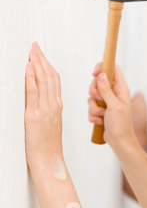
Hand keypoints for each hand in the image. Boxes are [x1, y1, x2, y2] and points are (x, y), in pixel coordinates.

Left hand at [25, 43, 63, 171]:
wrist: (49, 161)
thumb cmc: (48, 146)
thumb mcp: (51, 124)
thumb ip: (48, 110)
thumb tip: (41, 99)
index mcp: (58, 106)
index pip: (54, 80)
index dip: (47, 65)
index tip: (40, 53)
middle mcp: (53, 105)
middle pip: (50, 76)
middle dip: (41, 59)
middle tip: (35, 46)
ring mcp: (45, 110)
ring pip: (43, 81)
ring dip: (36, 64)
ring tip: (31, 51)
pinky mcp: (34, 116)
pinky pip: (34, 93)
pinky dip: (31, 78)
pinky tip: (28, 68)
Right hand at [88, 63, 136, 151]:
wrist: (120, 142)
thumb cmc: (121, 124)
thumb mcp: (113, 105)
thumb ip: (106, 90)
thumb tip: (102, 74)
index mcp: (121, 89)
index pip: (113, 69)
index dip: (103, 67)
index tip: (94, 74)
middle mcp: (114, 93)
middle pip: (98, 81)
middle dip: (94, 92)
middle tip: (98, 99)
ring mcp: (107, 102)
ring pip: (92, 96)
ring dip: (94, 107)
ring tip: (102, 115)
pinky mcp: (101, 110)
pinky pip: (91, 107)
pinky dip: (93, 115)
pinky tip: (100, 122)